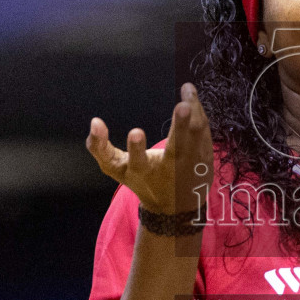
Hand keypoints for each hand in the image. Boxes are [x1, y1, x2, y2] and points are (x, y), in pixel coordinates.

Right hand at [87, 83, 213, 215]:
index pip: (137, 161)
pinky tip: (191, 95)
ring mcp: (189, 165)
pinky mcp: (204, 158)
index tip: (135, 132)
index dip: (135, 148)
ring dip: (195, 114)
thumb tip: (94, 121)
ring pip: (196, 137)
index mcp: (142, 171)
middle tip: (182, 107)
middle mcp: (168, 170)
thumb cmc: (141, 180)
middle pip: (177, 149)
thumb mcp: (116, 169)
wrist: (174, 207)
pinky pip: (204, 132)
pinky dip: (199, 113)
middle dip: (180, 128)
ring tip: (188, 92)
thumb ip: (99, 147)